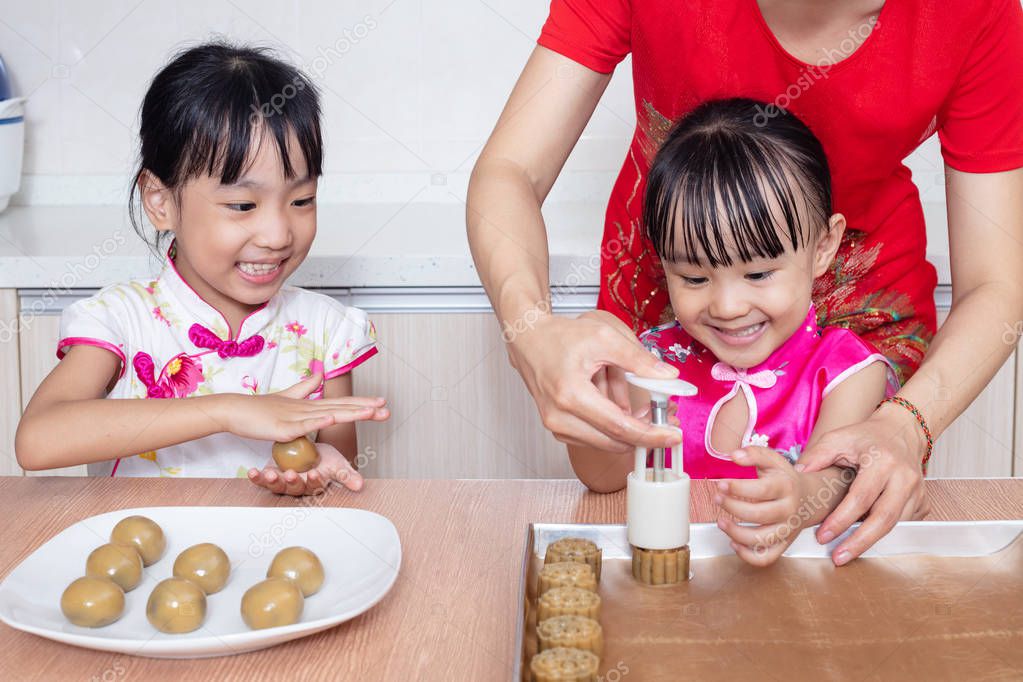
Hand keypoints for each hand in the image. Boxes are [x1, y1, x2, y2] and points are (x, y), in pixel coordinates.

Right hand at [215, 371, 388, 441]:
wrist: (234, 410)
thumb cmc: (259, 408)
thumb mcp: (286, 397)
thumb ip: (304, 387)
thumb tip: (319, 375)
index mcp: (308, 405)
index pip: (340, 404)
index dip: (361, 403)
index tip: (381, 403)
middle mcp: (305, 409)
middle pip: (340, 408)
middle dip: (364, 409)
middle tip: (387, 409)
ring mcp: (294, 417)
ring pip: (327, 415)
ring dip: (349, 413)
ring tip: (370, 412)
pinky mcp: (282, 428)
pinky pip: (302, 426)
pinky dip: (317, 423)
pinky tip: (331, 419)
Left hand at [248, 442, 362, 495]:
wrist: (307, 448)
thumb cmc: (323, 459)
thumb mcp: (336, 463)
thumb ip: (347, 474)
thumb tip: (360, 485)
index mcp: (314, 484)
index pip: (315, 485)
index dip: (315, 481)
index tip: (315, 473)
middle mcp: (298, 486)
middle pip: (295, 488)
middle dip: (293, 482)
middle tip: (291, 474)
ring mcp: (283, 483)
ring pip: (278, 486)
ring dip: (273, 482)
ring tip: (271, 474)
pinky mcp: (269, 477)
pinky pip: (262, 481)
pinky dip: (257, 478)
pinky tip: (253, 472)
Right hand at [506, 310, 681, 452]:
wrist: (528, 339)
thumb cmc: (559, 336)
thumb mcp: (605, 337)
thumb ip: (638, 359)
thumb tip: (667, 376)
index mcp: (571, 395)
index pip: (620, 427)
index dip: (651, 435)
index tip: (673, 436)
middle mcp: (560, 417)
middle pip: (615, 440)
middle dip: (644, 432)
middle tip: (666, 415)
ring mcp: (556, 425)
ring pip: (606, 441)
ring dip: (626, 425)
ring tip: (634, 396)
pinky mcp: (558, 428)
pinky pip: (594, 436)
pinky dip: (611, 424)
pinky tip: (615, 401)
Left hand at [715, 447, 808, 566]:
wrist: (810, 499)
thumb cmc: (785, 479)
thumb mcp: (773, 461)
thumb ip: (754, 454)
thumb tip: (734, 455)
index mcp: (786, 487)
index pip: (762, 490)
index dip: (738, 488)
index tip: (720, 484)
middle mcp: (788, 511)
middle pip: (759, 515)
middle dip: (732, 507)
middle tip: (717, 498)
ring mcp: (787, 530)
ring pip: (761, 540)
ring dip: (736, 534)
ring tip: (721, 521)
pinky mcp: (783, 544)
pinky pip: (766, 558)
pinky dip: (748, 555)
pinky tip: (734, 542)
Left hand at [795, 402, 928, 565]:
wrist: (902, 432)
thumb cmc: (867, 437)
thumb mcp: (839, 437)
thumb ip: (817, 454)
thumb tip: (799, 473)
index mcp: (883, 461)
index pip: (861, 497)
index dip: (841, 519)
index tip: (822, 535)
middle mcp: (904, 478)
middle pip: (884, 519)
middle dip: (860, 542)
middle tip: (838, 557)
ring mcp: (918, 491)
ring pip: (895, 525)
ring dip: (871, 541)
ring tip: (846, 552)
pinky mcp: (923, 501)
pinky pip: (903, 524)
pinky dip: (883, 533)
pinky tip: (865, 538)